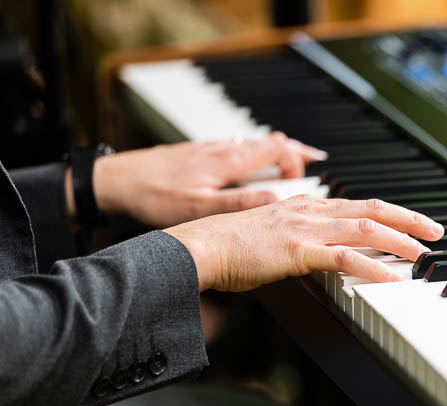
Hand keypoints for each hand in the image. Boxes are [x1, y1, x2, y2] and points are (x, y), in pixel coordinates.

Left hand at [92, 134, 325, 227]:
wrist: (114, 181)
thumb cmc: (154, 196)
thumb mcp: (201, 207)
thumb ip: (241, 204)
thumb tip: (277, 202)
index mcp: (228, 161)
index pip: (276, 149)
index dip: (296, 161)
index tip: (306, 177)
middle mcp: (220, 149)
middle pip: (267, 142)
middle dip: (294, 150)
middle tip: (316, 158)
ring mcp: (207, 149)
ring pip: (250, 143)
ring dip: (273, 151)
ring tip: (289, 160)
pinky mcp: (195, 153)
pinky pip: (232, 148)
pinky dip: (250, 153)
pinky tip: (247, 163)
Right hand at [167, 194, 443, 291]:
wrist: (199, 246)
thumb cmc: (229, 247)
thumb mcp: (272, 235)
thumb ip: (301, 239)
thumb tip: (322, 252)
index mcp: (306, 205)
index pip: (360, 205)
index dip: (393, 213)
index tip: (416, 223)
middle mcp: (310, 211)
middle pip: (372, 211)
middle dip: (410, 221)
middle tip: (437, 233)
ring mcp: (306, 229)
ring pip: (366, 231)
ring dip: (401, 243)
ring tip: (425, 256)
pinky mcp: (298, 251)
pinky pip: (345, 258)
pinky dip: (374, 269)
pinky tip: (394, 278)